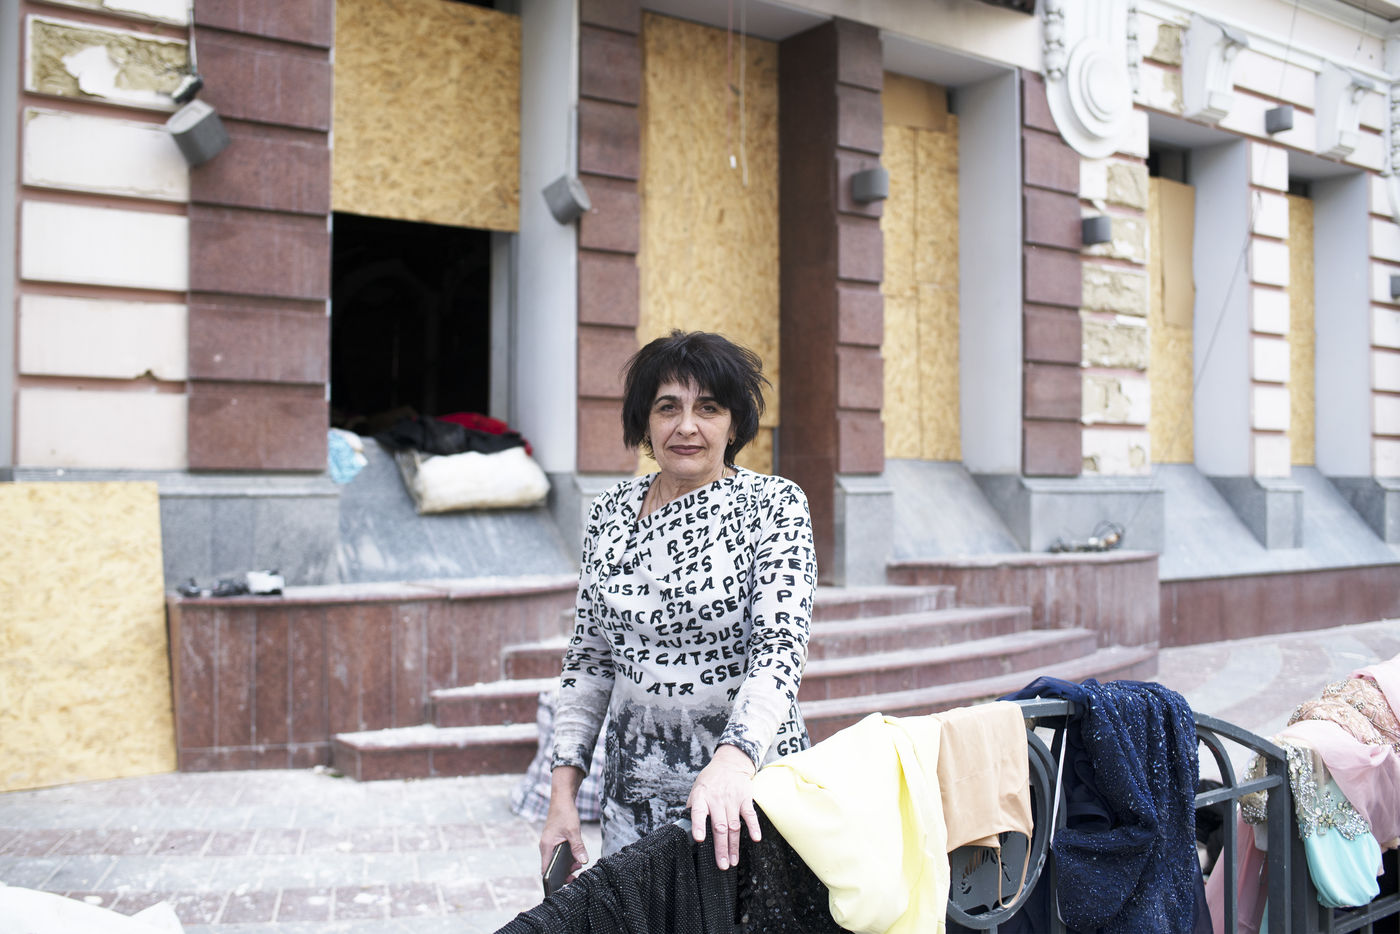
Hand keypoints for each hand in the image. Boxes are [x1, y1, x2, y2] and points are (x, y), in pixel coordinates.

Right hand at [540, 766, 587, 881]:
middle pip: (551, 867)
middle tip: (577, 873)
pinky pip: (560, 855)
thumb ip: (578, 847)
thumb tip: (583, 861)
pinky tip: (577, 857)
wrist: (562, 799)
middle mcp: (546, 847)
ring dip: (567, 865)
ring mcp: (550, 845)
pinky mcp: (555, 842)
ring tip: (579, 864)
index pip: (545, 870)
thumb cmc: (565, 813)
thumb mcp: (573, 831)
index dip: (553, 880)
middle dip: (564, 873)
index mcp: (546, 846)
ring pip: (557, 861)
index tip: (565, 883)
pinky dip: (568, 858)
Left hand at [687, 743, 760, 870]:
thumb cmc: (710, 781)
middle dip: (720, 848)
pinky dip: (754, 827)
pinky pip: (750, 815)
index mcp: (701, 797)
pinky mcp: (745, 799)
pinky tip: (756, 839)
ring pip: (733, 826)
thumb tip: (685, 829)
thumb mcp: (696, 790)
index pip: (698, 812)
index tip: (699, 839)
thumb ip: (693, 808)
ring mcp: (732, 799)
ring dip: (734, 845)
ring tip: (733, 861)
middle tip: (722, 865)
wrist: (729, 763)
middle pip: (719, 826)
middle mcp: (716, 799)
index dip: (698, 825)